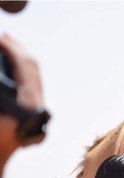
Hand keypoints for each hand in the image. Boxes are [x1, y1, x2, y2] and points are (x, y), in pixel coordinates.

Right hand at [0, 34, 43, 159]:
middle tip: (6, 37)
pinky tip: (13, 65)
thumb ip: (3, 84)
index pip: (23, 65)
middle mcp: (36, 102)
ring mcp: (37, 107)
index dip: (11, 49)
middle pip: (32, 68)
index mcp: (27, 100)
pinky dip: (22, 72)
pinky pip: (32, 85)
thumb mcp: (0, 104)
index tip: (1, 39)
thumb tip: (4, 50)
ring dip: (21, 60)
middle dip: (18, 51)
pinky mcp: (33, 111)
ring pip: (34, 76)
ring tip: (9, 45)